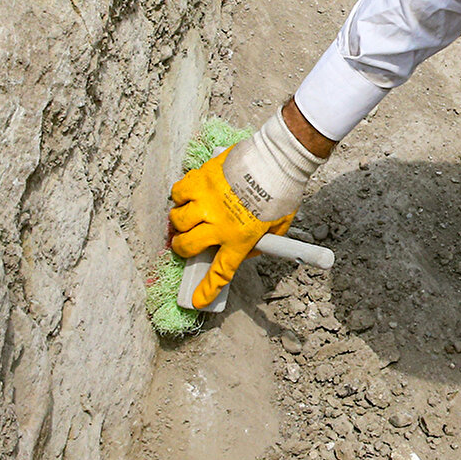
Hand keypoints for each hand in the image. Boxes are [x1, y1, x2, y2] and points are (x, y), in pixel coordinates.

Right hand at [168, 108, 324, 308]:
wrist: (277, 159)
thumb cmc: (282, 190)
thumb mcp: (279, 225)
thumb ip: (262, 242)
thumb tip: (247, 249)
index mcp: (240, 238)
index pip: (220, 272)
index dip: (207, 289)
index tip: (198, 300)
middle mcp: (218, 223)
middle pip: (187, 246)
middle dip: (183, 249)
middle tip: (186, 245)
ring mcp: (206, 201)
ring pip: (178, 220)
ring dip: (181, 221)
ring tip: (190, 216)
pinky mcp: (200, 179)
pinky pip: (178, 192)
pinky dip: (181, 195)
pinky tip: (190, 194)